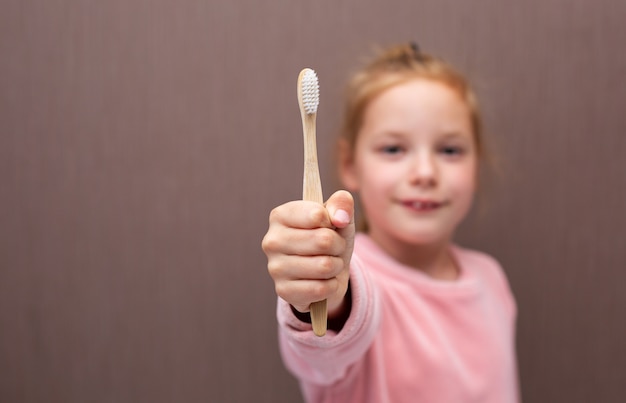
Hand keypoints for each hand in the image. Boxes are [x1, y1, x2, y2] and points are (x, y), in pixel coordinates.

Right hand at [262, 190, 354, 317]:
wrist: (326, 272)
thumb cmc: (329, 237)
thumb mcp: (339, 216)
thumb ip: (341, 203)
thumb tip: (340, 218)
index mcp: (280, 216)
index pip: (317, 215)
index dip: (333, 221)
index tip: (329, 225)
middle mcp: (271, 241)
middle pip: (324, 240)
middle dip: (338, 245)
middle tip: (333, 248)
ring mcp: (275, 268)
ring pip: (324, 266)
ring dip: (336, 266)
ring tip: (328, 263)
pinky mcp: (283, 291)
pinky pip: (320, 289)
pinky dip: (331, 285)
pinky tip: (323, 281)